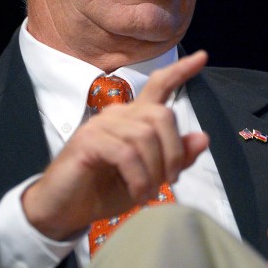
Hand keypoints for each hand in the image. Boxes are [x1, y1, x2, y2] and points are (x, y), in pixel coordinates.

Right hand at [22, 50, 210, 239]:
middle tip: (170, 181)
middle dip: (174, 152)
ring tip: (148, 193)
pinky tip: (136, 193)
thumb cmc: (102, 191)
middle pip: (162, 115)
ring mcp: (100, 125)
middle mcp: (117, 114)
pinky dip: (138, 178)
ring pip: (146, 136)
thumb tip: (203, 137)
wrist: (63, 210)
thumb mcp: (148, 178)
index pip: (159, 85)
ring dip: (154, 171)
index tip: (202, 57)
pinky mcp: (88, 140)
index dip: (181, 71)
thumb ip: (175, 159)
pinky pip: (126, 153)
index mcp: (132, 119)